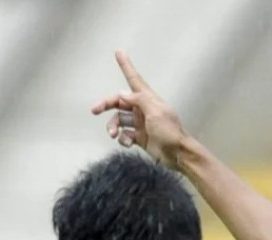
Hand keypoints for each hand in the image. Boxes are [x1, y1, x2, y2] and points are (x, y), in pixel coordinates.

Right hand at [91, 52, 187, 167]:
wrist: (178, 154)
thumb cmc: (169, 131)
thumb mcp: (155, 112)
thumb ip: (138, 100)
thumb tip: (122, 92)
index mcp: (148, 99)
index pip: (134, 79)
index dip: (126, 66)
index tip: (119, 52)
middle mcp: (142, 109)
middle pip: (119, 102)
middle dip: (106, 105)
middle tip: (94, 110)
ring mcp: (140, 124)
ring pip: (119, 120)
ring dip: (113, 126)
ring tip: (113, 134)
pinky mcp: (139, 137)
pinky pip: (124, 134)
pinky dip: (122, 139)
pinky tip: (127, 142)